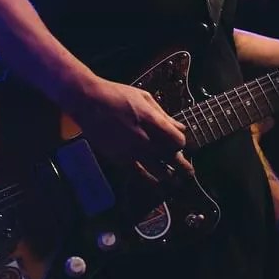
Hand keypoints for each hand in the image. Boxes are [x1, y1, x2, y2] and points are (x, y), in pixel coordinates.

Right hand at [64, 76, 190, 172]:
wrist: (89, 102)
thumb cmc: (117, 95)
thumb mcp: (144, 98)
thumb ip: (163, 115)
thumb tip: (180, 127)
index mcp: (151, 120)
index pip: (176, 140)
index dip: (181, 143)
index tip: (181, 144)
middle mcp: (143, 138)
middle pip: (170, 157)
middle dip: (182, 165)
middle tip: (189, 172)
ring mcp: (131, 150)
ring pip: (157, 169)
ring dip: (169, 177)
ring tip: (177, 183)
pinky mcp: (119, 157)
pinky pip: (138, 173)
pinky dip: (149, 180)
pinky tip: (157, 184)